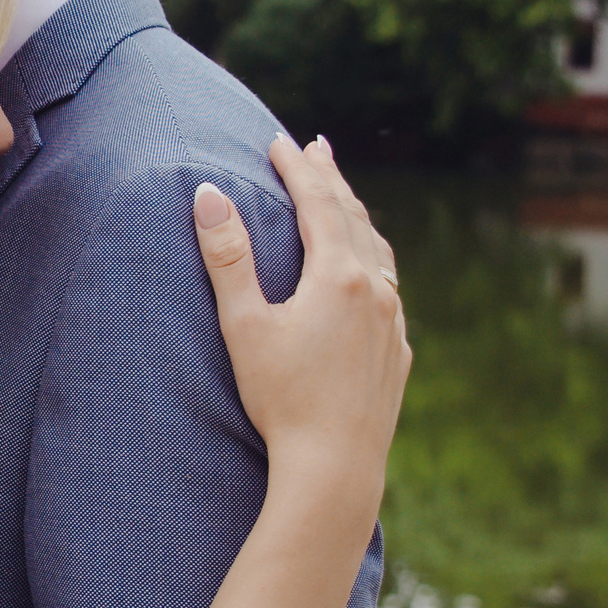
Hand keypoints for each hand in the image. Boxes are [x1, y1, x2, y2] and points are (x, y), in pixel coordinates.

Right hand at [195, 135, 409, 514]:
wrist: (336, 467)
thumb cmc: (282, 399)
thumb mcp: (244, 325)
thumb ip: (228, 258)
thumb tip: (209, 194)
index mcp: (339, 276)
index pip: (318, 203)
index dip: (297, 168)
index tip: (278, 140)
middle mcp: (376, 291)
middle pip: (354, 218)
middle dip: (331, 180)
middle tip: (316, 148)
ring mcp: (392, 322)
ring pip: (378, 252)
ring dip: (356, 218)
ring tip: (342, 199)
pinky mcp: (397, 353)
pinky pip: (389, 289)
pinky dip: (372, 261)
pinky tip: (366, 273)